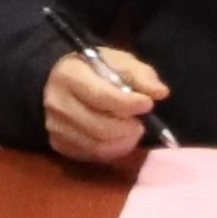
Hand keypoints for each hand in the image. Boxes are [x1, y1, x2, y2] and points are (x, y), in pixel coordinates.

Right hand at [41, 41, 169, 169]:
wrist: (62, 81)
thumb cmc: (95, 70)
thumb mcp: (119, 62)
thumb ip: (140, 75)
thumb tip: (160, 92)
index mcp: (70, 75)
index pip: (100, 96)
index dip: (128, 104)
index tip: (148, 104)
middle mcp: (57, 103)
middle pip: (98, 126)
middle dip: (127, 128)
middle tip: (140, 123)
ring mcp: (55, 126)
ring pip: (96, 145)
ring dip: (123, 141)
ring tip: (133, 130)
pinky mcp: (59, 144)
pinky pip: (91, 155)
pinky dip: (113, 150)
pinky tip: (120, 139)